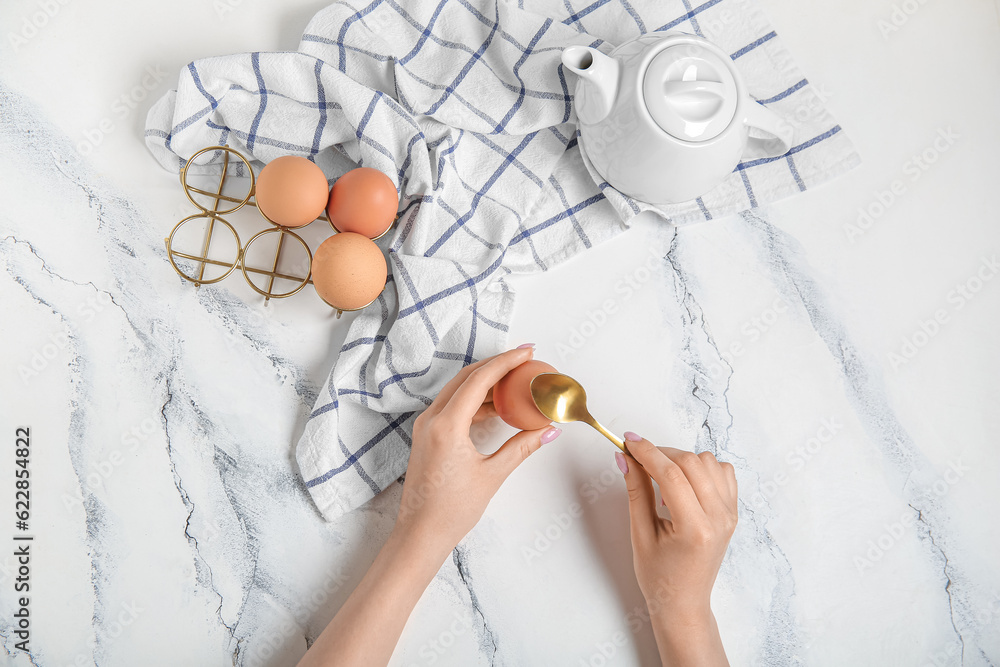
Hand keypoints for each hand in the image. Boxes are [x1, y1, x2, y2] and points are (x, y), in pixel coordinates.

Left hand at [396, 346, 560, 551]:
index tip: (527, 352)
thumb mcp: (492, 475)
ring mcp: (425, 426)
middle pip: (466, 377)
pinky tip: (497, 406)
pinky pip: (452, 406)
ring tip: (515, 380)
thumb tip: (548, 430)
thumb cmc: (451, 510)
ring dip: (485, 382)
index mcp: (446, 425)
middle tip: (524, 359)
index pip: (478, 380)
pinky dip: (475, 400)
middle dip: (496, 365)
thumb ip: (521, 447)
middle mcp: (431, 419)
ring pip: (458, 390)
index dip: (505, 362)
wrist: (420, 533)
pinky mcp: (427, 435)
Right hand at [617, 433, 736, 665]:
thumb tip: (626, 457)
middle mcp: (719, 518)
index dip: (647, 452)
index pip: (671, 474)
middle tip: (637, 458)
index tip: (628, 441)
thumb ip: (636, 491)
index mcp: (695, 529)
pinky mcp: (732, 511)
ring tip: (662, 481)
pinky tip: (683, 485)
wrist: (684, 602)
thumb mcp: (640, 534)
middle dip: (661, 453)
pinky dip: (701, 468)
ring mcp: (730, 514)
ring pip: (708, 462)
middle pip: (691, 462)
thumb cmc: (660, 576)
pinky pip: (722, 472)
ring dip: (681, 461)